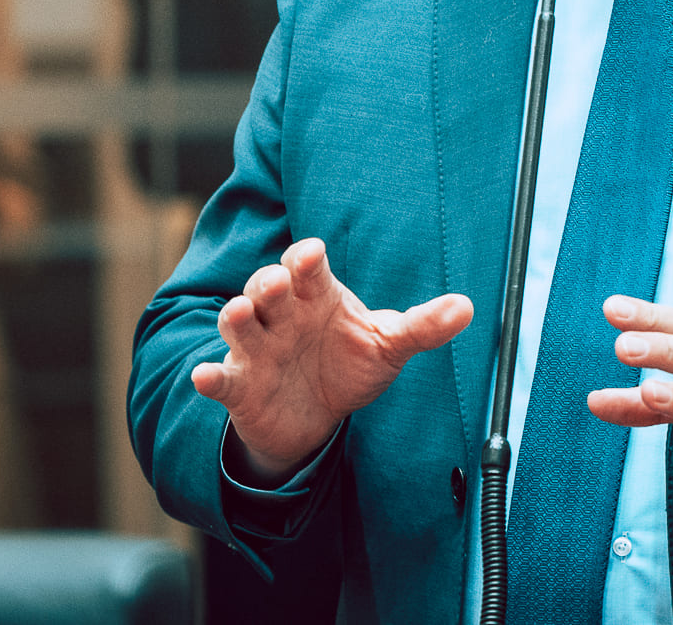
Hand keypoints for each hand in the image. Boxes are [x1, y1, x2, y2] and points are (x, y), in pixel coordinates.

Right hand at [191, 238, 472, 483]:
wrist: (316, 416)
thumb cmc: (348, 364)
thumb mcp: (387, 345)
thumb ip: (423, 327)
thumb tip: (466, 307)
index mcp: (317, 295)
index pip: (307, 266)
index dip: (305, 258)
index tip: (311, 256)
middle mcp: (282, 315)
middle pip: (266, 287)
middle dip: (268, 282)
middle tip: (276, 283)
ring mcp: (257, 349)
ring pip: (238, 323)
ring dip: (237, 317)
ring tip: (240, 313)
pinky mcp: (239, 385)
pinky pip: (219, 378)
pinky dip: (209, 376)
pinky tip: (206, 377)